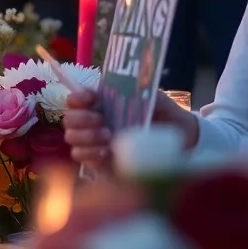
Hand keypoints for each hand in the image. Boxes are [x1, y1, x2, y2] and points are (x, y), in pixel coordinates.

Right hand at [62, 89, 199, 168]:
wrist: (179, 137)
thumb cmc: (163, 113)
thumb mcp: (152, 96)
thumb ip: (136, 90)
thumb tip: (125, 87)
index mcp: (101, 103)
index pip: (76, 99)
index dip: (77, 98)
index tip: (91, 98)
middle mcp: (93, 122)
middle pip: (69, 120)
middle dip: (82, 120)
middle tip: (102, 122)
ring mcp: (94, 142)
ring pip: (72, 139)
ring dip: (87, 138)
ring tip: (108, 138)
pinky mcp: (100, 161)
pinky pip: (82, 159)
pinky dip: (91, 155)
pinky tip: (107, 154)